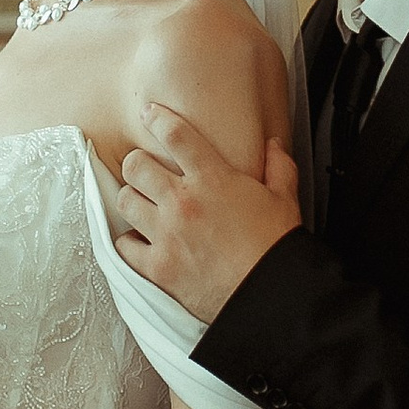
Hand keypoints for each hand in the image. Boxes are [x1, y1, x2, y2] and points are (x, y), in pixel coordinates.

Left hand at [114, 104, 300, 323]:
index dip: (157, 118)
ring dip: (132, 199)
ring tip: (141, 203)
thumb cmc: (277, 247)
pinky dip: (128, 242)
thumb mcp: (285, 200)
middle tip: (144, 169)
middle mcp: (183, 201)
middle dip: (137, 163)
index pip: (175, 134)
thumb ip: (278, 167)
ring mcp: (166, 234)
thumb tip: (274, 145)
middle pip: (135, 165)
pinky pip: (124, 246)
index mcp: (213, 179)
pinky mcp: (158, 266)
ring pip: (126, 201)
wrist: (269, 295)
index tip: (149, 113)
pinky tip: (138, 241)